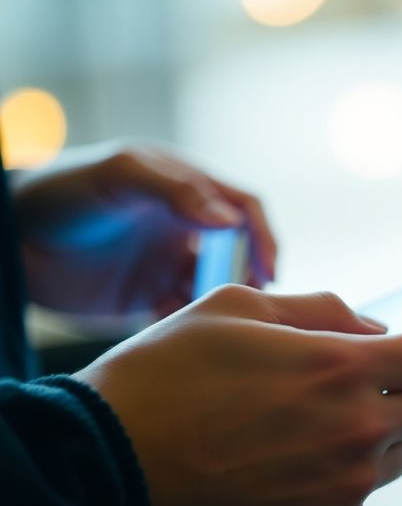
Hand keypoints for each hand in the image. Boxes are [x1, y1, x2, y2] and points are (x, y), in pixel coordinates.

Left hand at [11, 141, 276, 315]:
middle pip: (240, 253)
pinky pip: (185, 314)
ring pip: (218, 286)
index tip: (269, 269)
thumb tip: (233, 223)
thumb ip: (178, 190)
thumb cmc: (65, 189)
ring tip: (221, 321)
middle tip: (249, 303)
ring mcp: (168, 263)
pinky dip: (195, 324)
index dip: (264, 237)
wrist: (13, 237)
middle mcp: (186, 226)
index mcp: (189, 190)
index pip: (246, 210)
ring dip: (227, 303)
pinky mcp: (148, 297)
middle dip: (250, 276)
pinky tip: (190, 334)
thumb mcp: (122, 174)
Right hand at [74, 285, 401, 504]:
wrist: (110, 455)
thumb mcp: (241, 306)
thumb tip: (374, 328)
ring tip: (329, 409)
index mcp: (342, 368)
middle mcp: (355, 430)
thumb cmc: (168, 372)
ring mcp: (342, 482)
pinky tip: (307, 444)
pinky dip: (353, 462)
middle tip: (366, 370)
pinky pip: (366, 485)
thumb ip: (323, 310)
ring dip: (384, 425)